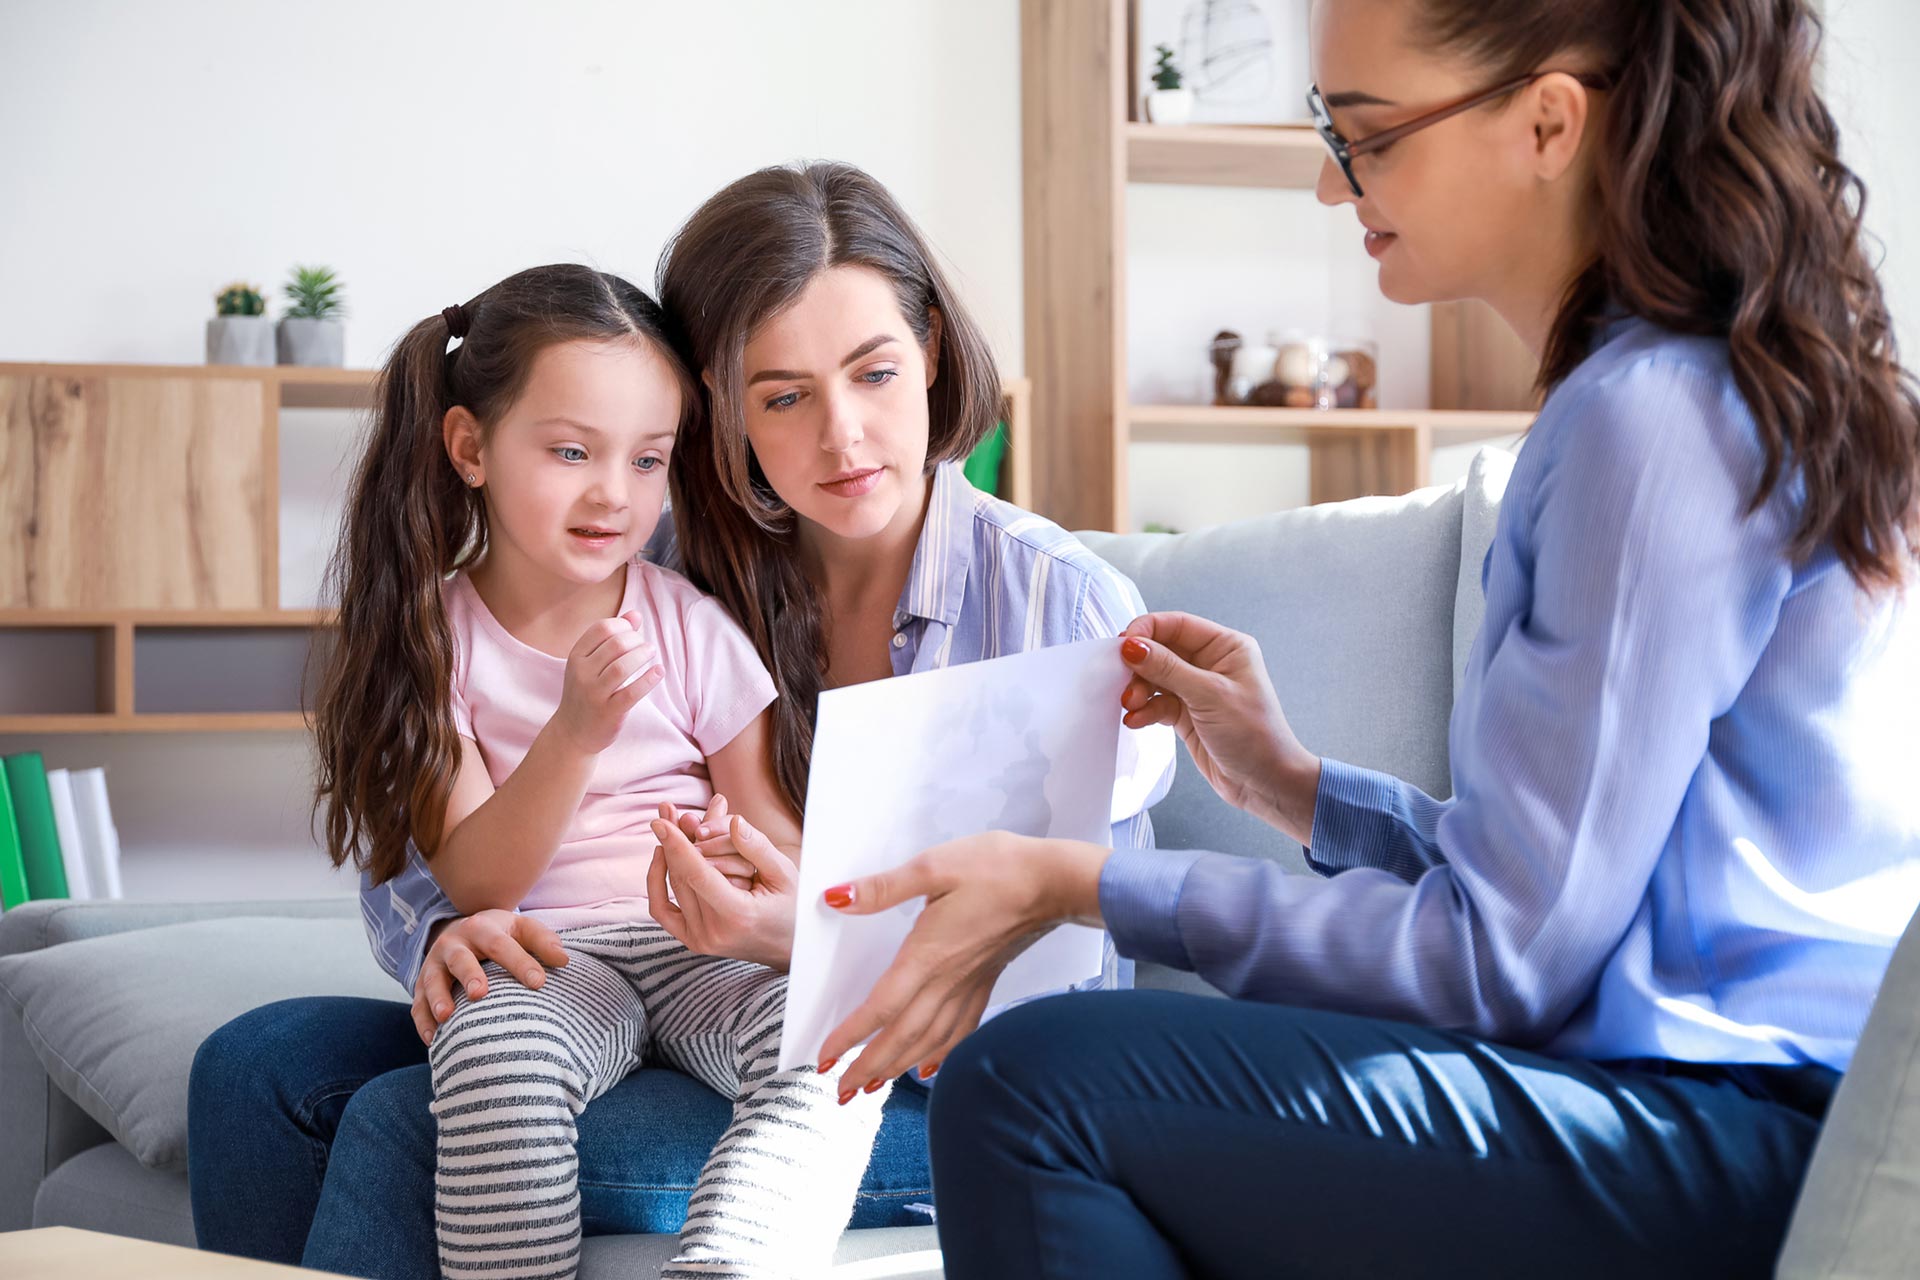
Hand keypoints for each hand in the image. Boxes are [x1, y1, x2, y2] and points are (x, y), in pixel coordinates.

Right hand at [411, 908, 569, 1044]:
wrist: (461, 931)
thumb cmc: (500, 935)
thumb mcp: (522, 929)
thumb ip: (543, 942)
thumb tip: (564, 961)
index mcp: (482, 928)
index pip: (502, 944)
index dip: (519, 962)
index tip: (539, 983)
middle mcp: (454, 944)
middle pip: (460, 958)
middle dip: (469, 974)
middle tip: (480, 994)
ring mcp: (434, 964)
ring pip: (432, 980)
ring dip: (437, 998)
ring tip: (447, 1016)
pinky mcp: (420, 985)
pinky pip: (417, 1004)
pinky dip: (422, 1021)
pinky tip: (433, 1040)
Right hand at [551, 610, 663, 754]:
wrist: (572, 733)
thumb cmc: (587, 691)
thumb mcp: (591, 663)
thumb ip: (611, 638)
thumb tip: (636, 614)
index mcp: (576, 657)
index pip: (602, 628)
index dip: (623, 625)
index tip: (633, 632)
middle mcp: (582, 673)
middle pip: (615, 644)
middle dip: (636, 640)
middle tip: (645, 646)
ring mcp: (594, 694)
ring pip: (623, 666)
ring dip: (643, 655)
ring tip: (651, 653)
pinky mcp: (609, 712)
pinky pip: (632, 692)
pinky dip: (649, 680)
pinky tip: (659, 671)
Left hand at [647, 806, 799, 969]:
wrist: (788, 945)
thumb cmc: (791, 906)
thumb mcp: (784, 873)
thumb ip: (757, 847)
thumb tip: (734, 821)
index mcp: (738, 916)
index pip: (697, 875)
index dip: (677, 845)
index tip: (660, 820)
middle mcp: (713, 932)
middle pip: (683, 875)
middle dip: (675, 838)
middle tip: (670, 808)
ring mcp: (700, 939)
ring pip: (673, 885)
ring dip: (670, 851)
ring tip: (674, 822)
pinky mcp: (691, 940)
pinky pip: (661, 909)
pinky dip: (657, 881)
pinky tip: (662, 855)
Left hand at [815, 833, 1107, 1097]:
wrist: (1053, 881)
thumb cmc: (997, 867)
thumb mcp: (933, 866)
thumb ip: (884, 887)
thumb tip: (836, 898)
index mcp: (928, 955)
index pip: (881, 1007)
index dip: (850, 1037)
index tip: (825, 1059)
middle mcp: (947, 980)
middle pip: (902, 1036)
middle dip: (869, 1068)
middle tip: (840, 1092)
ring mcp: (969, 985)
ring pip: (929, 1040)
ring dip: (897, 1068)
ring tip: (872, 1088)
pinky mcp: (986, 982)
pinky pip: (960, 1030)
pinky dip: (940, 1054)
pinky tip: (927, 1067)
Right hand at [1117, 614, 1320, 842]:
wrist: (1264, 783)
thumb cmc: (1254, 735)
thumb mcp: (1209, 695)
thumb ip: (1168, 669)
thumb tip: (1133, 646)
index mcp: (1226, 647)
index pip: (1178, 625)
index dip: (1147, 630)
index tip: (1122, 645)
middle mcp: (1211, 663)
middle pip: (1162, 650)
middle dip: (1140, 666)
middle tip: (1123, 681)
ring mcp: (1198, 689)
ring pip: (1156, 678)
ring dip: (1138, 690)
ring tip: (1130, 706)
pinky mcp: (1187, 713)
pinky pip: (1157, 702)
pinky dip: (1145, 710)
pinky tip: (1136, 720)